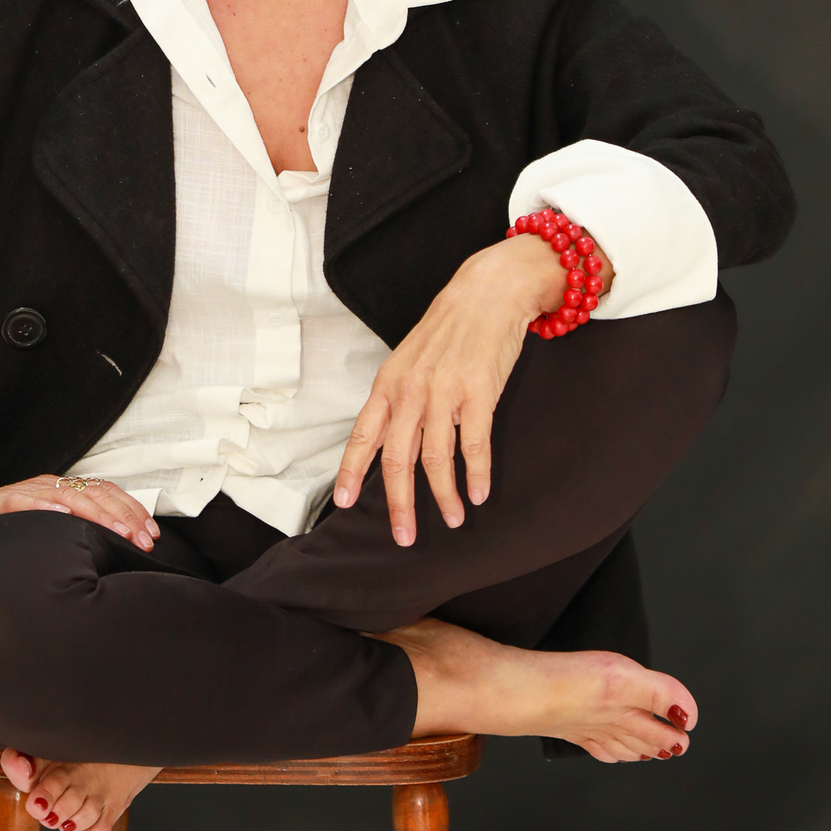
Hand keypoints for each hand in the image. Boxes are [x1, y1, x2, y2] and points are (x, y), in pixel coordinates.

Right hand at [0, 475, 159, 554]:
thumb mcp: (42, 534)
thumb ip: (70, 537)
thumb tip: (111, 559)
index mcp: (61, 494)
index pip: (106, 495)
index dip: (131, 511)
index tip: (152, 535)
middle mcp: (48, 489)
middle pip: (96, 494)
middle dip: (125, 516)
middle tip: (145, 539)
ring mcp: (25, 494)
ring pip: (70, 497)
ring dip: (99, 513)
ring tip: (120, 530)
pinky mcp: (0, 503)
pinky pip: (25, 501)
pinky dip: (46, 508)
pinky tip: (63, 518)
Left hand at [333, 232, 611, 544]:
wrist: (486, 294)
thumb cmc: (448, 331)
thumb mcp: (409, 362)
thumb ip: (398, 402)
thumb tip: (385, 444)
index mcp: (389, 385)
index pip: (363, 436)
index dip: (352, 472)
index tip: (344, 503)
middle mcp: (411, 391)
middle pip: (397, 459)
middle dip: (399, 504)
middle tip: (403, 536)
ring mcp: (444, 392)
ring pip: (436, 458)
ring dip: (444, 496)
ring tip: (452, 520)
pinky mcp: (479, 393)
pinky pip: (474, 444)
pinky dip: (476, 474)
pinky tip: (479, 495)